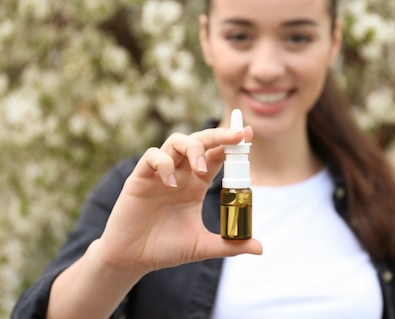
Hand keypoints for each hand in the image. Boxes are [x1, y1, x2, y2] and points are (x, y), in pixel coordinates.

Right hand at [94, 126, 261, 275]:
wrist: (133, 259)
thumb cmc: (166, 248)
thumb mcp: (202, 246)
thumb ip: (230, 244)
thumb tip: (260, 248)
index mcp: (197, 183)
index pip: (217, 155)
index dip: (232, 144)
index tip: (248, 135)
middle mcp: (181, 173)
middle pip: (200, 141)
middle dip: (218, 135)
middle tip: (236, 137)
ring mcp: (160, 172)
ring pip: (176, 141)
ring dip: (192, 148)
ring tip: (200, 169)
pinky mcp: (140, 177)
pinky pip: (152, 157)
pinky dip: (163, 164)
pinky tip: (171, 183)